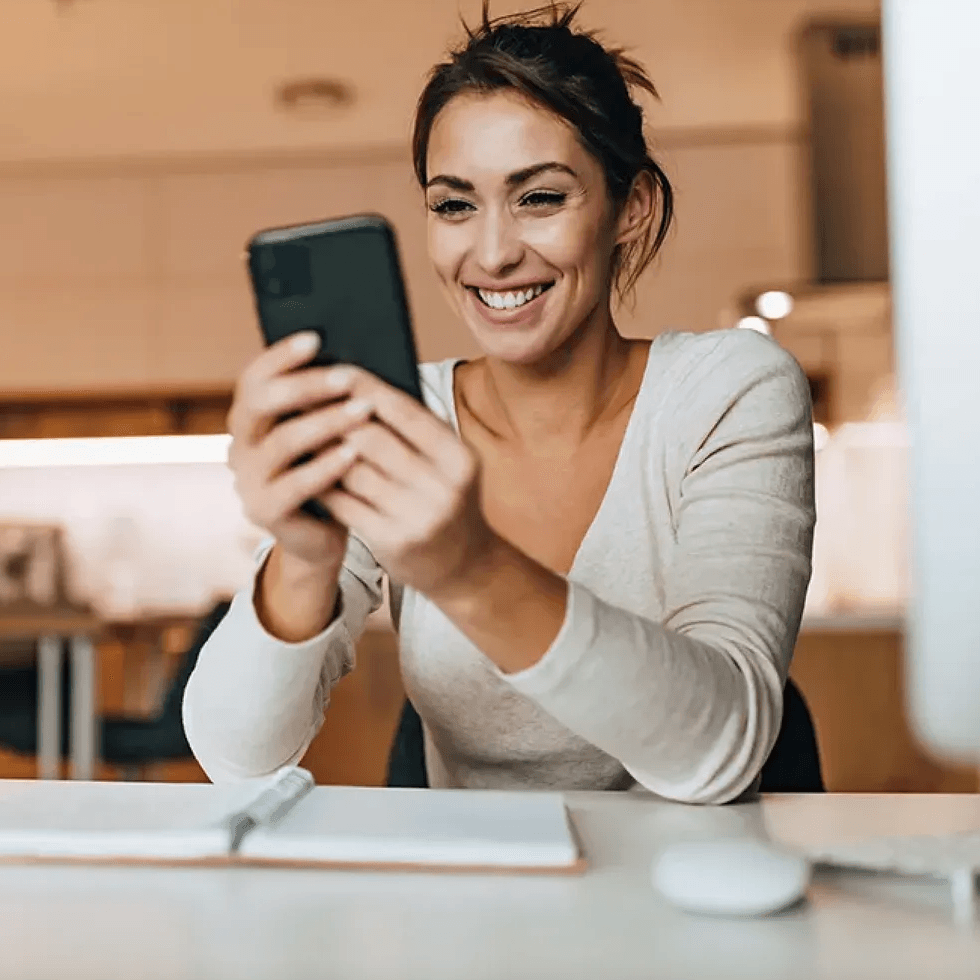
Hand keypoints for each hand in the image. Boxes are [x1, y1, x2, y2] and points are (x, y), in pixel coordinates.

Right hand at [226, 333, 373, 570]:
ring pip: (282, 442)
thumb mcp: (325, 433)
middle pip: (261, 403)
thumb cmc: (330, 473)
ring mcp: (247, 480)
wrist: (322, 535)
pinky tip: (354, 452)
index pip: (253, 377)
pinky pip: (295, 484)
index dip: (281, 356)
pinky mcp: (263, 511)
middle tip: (348, 377)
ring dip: (326, 422)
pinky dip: (326, 466)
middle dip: (305, 386)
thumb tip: (357, 358)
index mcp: (250, 418)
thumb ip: (326, 403)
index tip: (316, 338)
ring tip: (363, 411)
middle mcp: (240, 445)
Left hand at [317, 365, 498, 599]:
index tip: (336, 369)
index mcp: (458, 457)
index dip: (367, 387)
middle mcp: (442, 487)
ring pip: (352, 471)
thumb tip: (360, 385)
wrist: (464, 564)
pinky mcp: (392, 541)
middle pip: (372, 438)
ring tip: (299, 431)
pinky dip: (323, 483)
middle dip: (335, 417)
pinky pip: (344, 503)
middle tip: (304, 398)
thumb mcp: (447, 464)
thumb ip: (414, 430)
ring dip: (322, 450)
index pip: (405, 411)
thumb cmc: (445, 498)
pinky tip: (307, 470)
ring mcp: (417, 517)